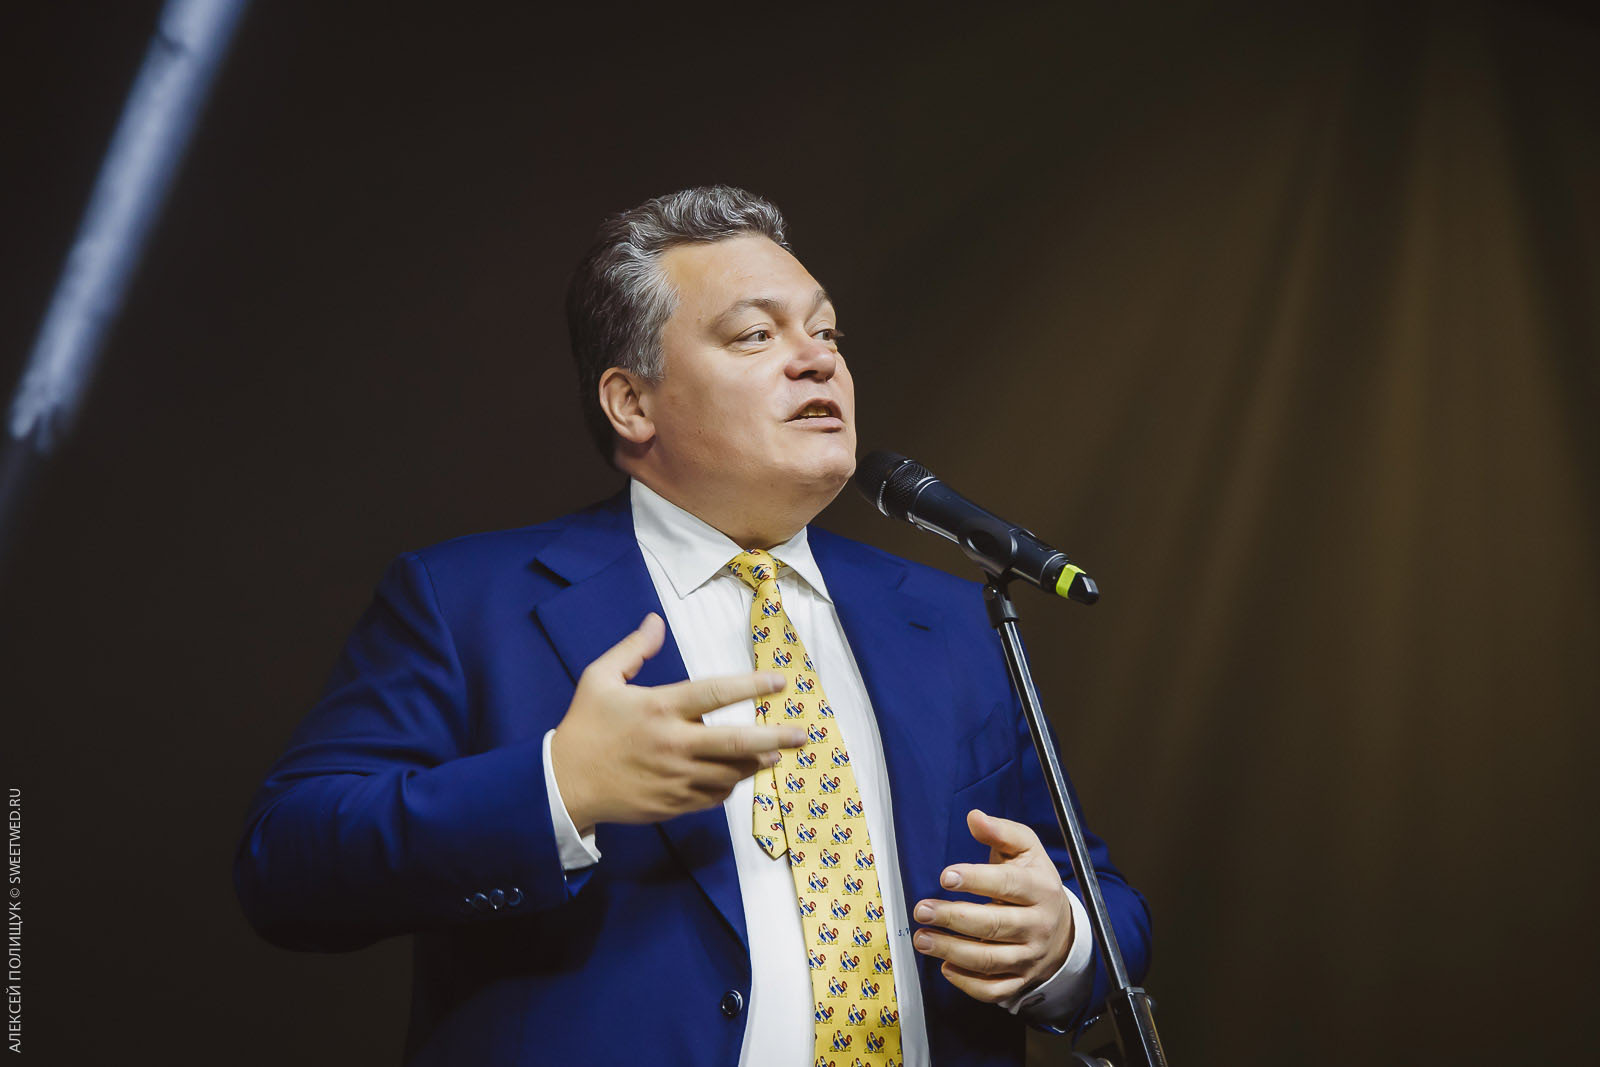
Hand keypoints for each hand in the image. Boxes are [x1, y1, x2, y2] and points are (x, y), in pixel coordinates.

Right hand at [550, 613, 804, 832]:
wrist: (563, 785)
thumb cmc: (584, 727)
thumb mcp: (599, 679)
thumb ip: (632, 649)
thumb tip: (656, 621)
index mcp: (660, 708)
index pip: (716, 693)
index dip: (752, 685)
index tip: (780, 681)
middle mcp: (674, 744)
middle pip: (737, 742)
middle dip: (775, 736)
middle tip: (801, 733)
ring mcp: (676, 778)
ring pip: (732, 773)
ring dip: (757, 763)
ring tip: (775, 753)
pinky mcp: (674, 804)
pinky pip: (715, 796)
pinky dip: (729, 785)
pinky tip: (734, 775)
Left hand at [911, 809, 1073, 1002]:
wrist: (1062, 926)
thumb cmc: (1034, 881)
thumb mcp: (1026, 849)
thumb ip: (1001, 831)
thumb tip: (974, 817)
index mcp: (1040, 888)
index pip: (1008, 885)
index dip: (977, 880)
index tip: (945, 876)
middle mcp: (1037, 924)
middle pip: (995, 925)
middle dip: (954, 919)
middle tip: (922, 910)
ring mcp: (1029, 956)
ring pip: (990, 959)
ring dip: (952, 951)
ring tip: (922, 938)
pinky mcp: (1020, 979)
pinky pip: (993, 989)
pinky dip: (967, 982)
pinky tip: (945, 966)